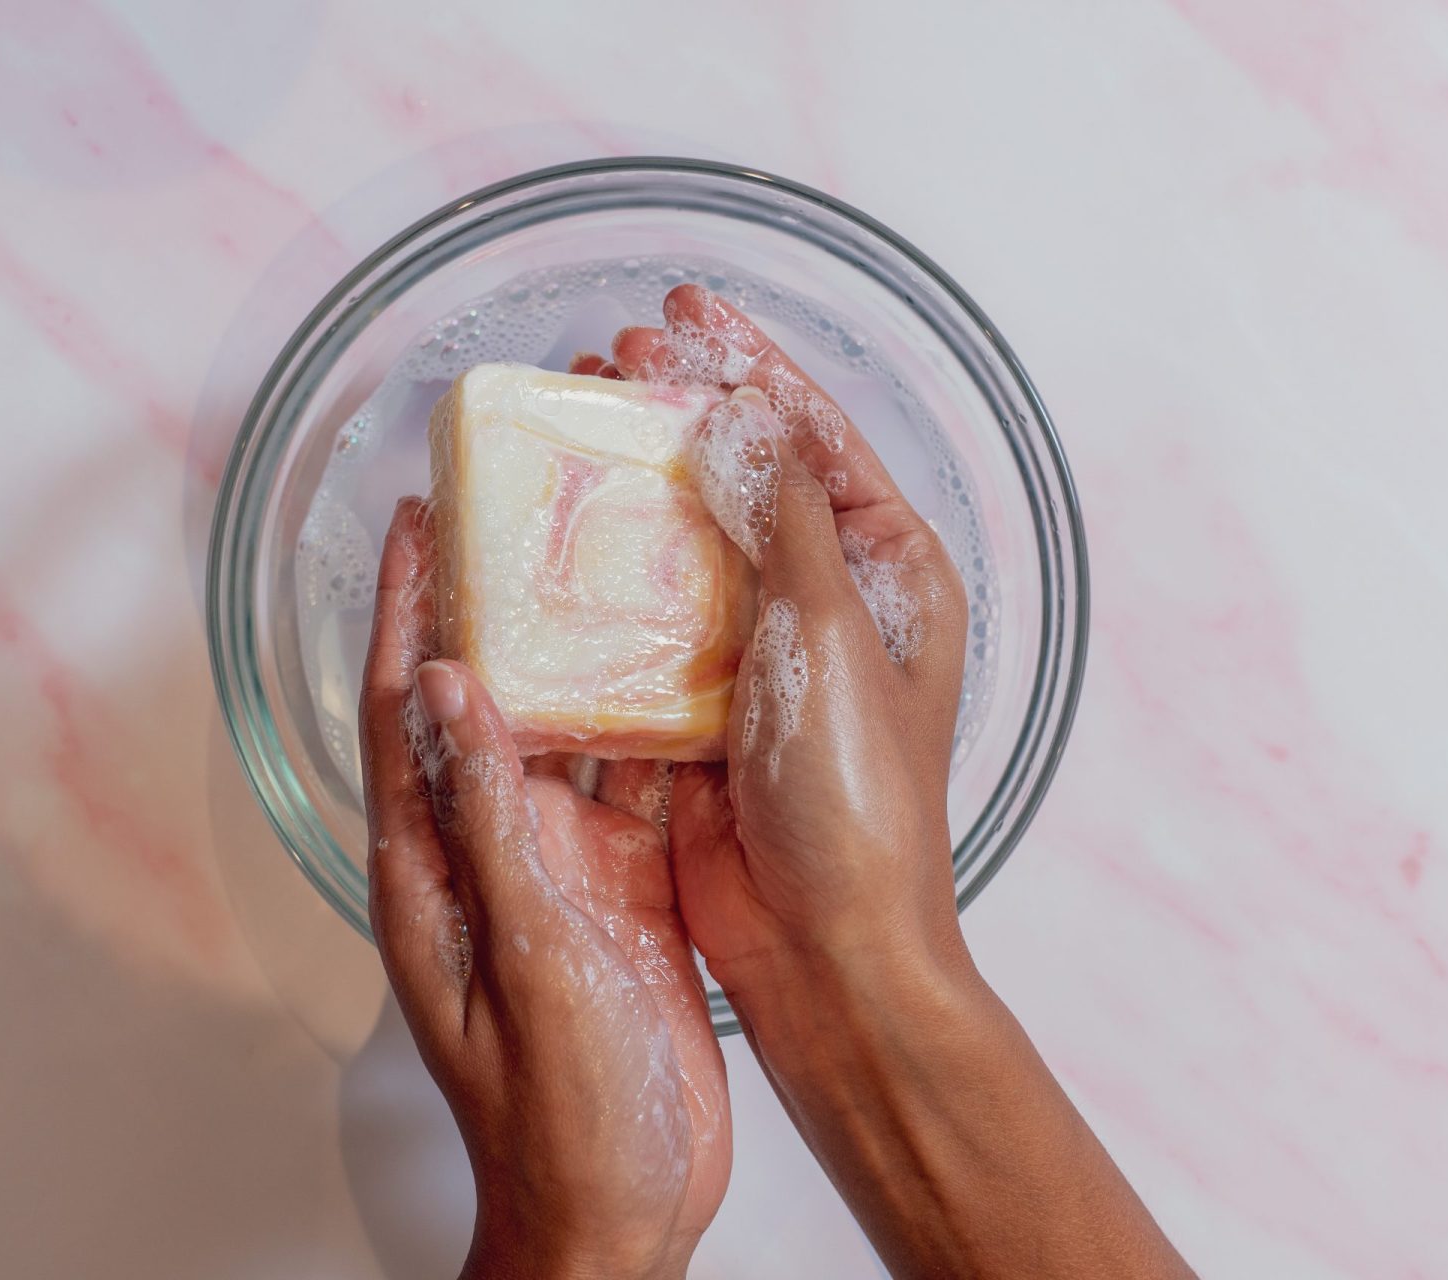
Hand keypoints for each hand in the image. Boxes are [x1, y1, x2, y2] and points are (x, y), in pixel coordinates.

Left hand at [360, 498, 730, 1279]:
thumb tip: (447, 692)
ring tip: (617, 557)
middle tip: (527, 508)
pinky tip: (689, 666)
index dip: (404, 608)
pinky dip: (658, 724)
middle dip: (500, 602)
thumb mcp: (524, 957)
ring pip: (572, 730)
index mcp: (436, 866)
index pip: (404, 708)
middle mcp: (493, 849)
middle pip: (490, 697)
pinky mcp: (627, 889)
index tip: (416, 521)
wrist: (620, 1209)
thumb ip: (490, 822)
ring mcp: (563, 867)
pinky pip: (639, 784)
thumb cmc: (554, 1119)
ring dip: (586, 650)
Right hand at [609, 285, 972, 1006]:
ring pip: (689, 540)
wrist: (824, 946)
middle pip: (746, 474)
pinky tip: (557, 535)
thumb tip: (744, 416)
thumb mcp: (832, 634)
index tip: (683, 310)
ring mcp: (759, 652)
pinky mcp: (698, 704)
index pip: (815, 437)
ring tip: (574, 419)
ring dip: (635, 482)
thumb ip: (787, 518)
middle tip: (610, 356)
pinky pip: (646, 619)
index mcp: (890, 571)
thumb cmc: (857, 795)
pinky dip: (605, 574)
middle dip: (681, 409)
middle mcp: (827, 600)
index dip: (747, 365)